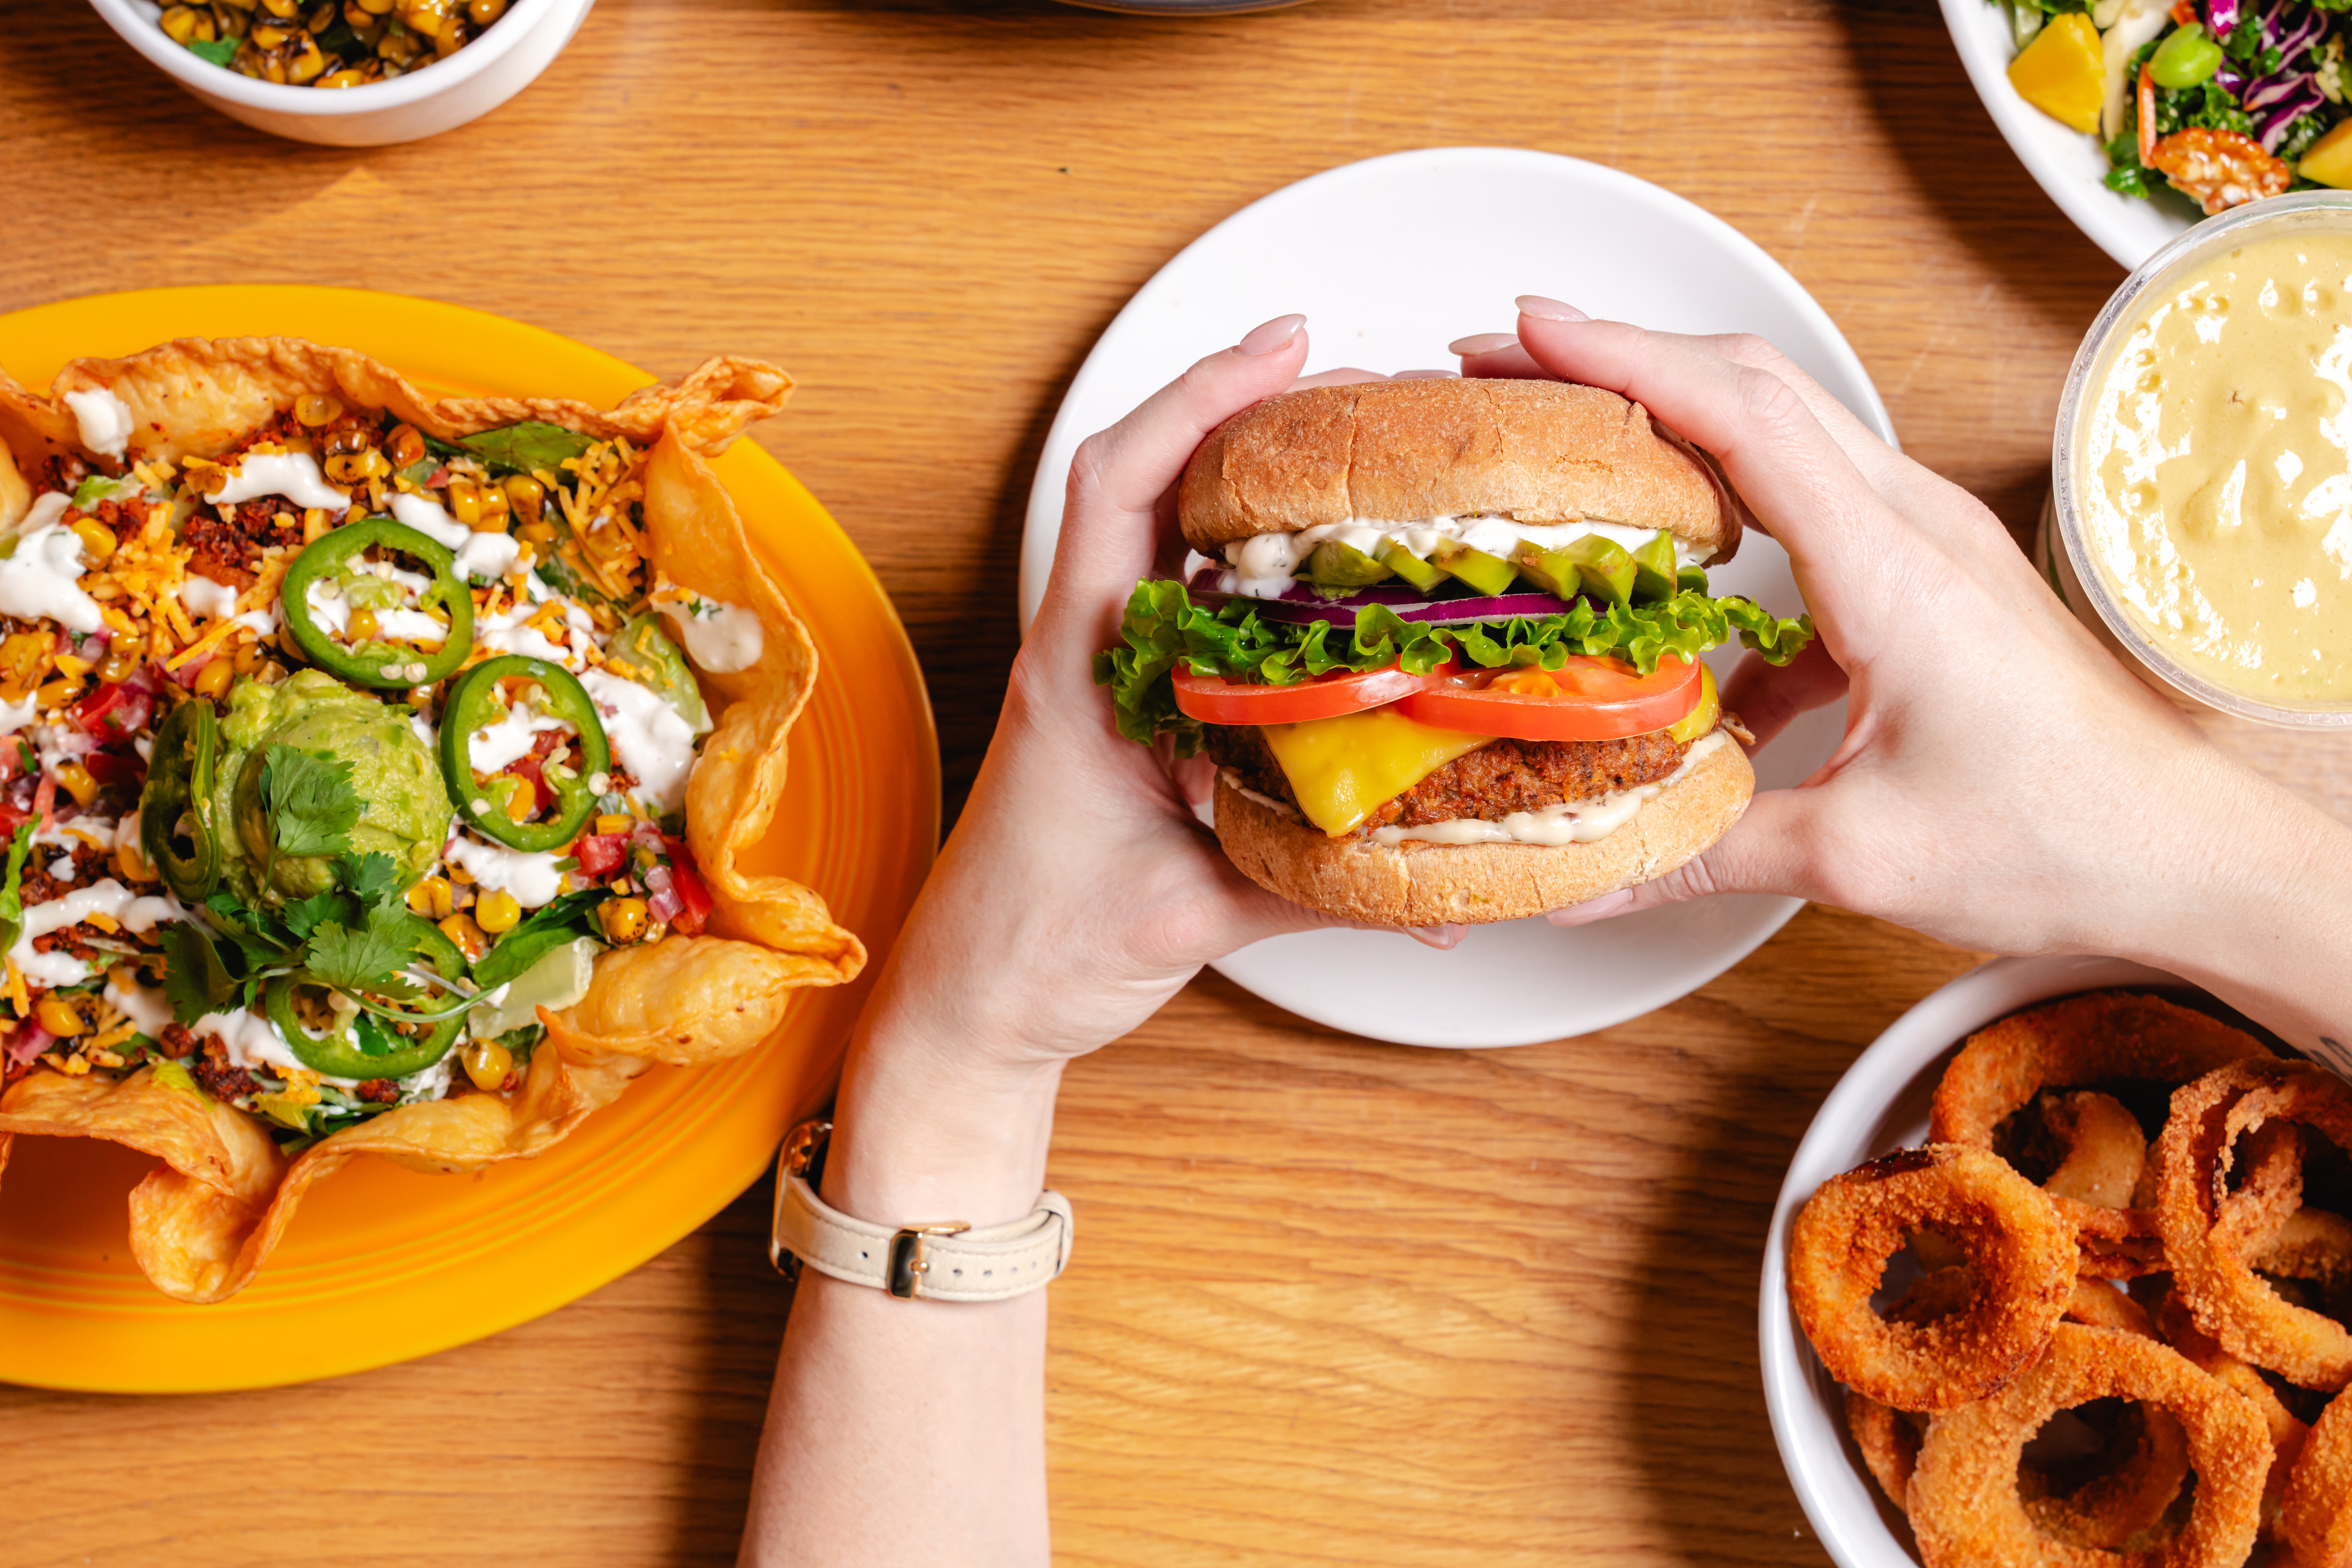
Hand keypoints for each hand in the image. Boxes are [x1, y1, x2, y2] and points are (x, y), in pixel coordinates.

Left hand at [828, 316, 1451, 1220]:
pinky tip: (1319, 584)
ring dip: (1250, 491)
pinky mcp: (1121, 720)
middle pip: (1152, 487)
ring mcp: (1098, 684)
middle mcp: (1083, 659)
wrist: (967, 1010)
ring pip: (1170, 546)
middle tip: (1354, 392)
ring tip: (1350, 461)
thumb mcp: (1187, 919)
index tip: (1285, 346)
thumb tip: (1444, 900)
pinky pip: (1188, 616)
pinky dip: (1252, 579)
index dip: (1198, 399)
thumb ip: (1320, 896)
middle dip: (1249, 421)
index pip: (1119, 487)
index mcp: (1079, 675)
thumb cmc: (1033, 955)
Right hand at [1450, 300, 2314, 964]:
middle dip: (1623, 364)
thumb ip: (1706, 852)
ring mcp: (1926, 542)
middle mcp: (1914, 526)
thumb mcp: (1861, 857)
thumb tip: (1585, 880)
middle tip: (1516, 365)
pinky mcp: (1928, 577)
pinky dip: (1732, 535)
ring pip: (1783, 437)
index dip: (1624, 360)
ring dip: (1674, 432)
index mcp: (1893, 568)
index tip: (1531, 328)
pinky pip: (1812, 517)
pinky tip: (1687, 638)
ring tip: (1573, 453)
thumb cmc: (2062, 834)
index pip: (1739, 415)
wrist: (2183, 850)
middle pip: (1754, 390)